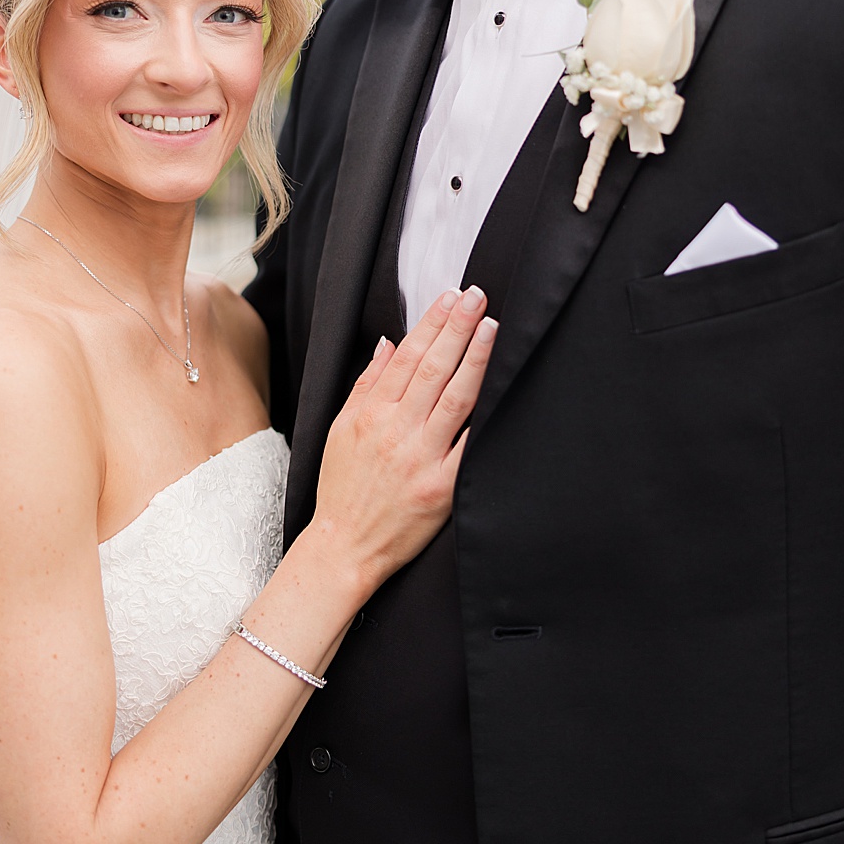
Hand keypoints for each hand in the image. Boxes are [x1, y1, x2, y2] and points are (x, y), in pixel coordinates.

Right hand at [308, 286, 496, 596]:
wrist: (346, 546)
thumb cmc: (343, 488)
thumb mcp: (341, 430)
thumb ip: (366, 385)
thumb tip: (389, 344)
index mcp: (371, 415)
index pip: (407, 358)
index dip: (431, 324)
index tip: (451, 298)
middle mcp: (396, 432)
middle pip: (433, 370)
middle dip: (457, 328)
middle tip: (479, 297)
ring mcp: (421, 458)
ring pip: (455, 398)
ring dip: (476, 359)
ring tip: (493, 328)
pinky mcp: (443, 486)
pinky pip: (470, 444)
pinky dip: (485, 416)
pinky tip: (502, 387)